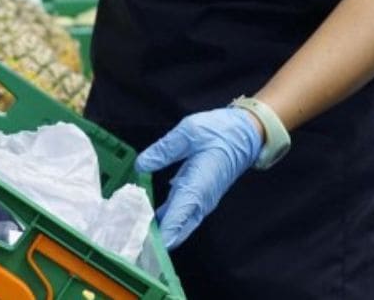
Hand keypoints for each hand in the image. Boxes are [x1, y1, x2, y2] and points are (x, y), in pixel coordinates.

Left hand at [136, 107, 263, 249]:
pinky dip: (164, 221)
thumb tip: (141, 165)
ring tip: (131, 227)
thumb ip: (164, 149)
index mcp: (197, 187)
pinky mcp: (199, 198)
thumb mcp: (189, 132)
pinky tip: (146, 214)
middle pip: (176, 233)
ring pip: (178, 228)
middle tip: (128, 236)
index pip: (175, 221)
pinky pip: (181, 217)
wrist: (246, 134)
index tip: (137, 241)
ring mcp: (201, 202)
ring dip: (158, 230)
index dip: (157, 235)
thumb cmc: (220, 131)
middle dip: (154, 239)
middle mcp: (200, 201)